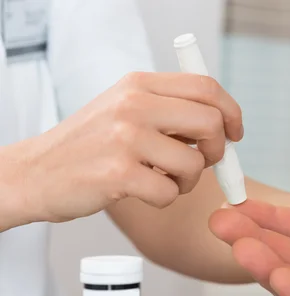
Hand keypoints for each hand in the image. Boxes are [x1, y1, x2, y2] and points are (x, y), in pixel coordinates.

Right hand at [0, 72, 241, 230]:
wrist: (36, 173)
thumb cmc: (88, 145)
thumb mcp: (124, 109)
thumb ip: (168, 110)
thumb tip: (221, 124)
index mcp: (139, 85)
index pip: (206, 87)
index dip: (231, 112)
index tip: (234, 134)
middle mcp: (133, 105)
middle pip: (211, 122)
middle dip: (217, 150)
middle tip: (202, 162)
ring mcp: (125, 139)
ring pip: (194, 163)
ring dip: (188, 181)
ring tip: (164, 179)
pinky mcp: (118, 175)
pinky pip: (170, 192)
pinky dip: (165, 198)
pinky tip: (143, 192)